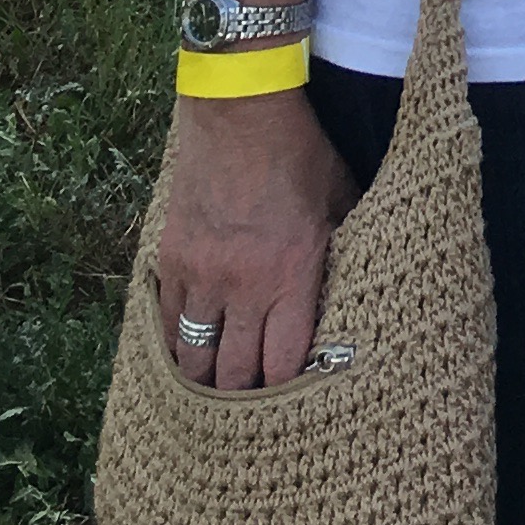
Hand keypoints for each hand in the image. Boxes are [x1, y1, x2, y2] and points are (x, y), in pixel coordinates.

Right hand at [155, 90, 352, 390]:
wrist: (239, 110)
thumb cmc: (301, 151)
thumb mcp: (342, 198)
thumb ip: (344, 249)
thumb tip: (357, 284)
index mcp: (294, 273)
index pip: (284, 364)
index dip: (287, 393)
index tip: (296, 406)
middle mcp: (244, 285)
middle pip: (235, 375)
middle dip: (245, 401)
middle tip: (255, 414)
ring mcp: (201, 275)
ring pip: (194, 360)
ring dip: (207, 382)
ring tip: (218, 397)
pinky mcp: (171, 260)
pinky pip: (167, 324)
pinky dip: (175, 347)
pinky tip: (186, 358)